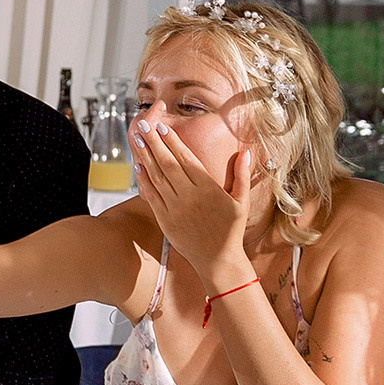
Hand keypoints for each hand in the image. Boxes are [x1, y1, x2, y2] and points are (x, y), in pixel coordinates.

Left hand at [133, 120, 256, 288]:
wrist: (218, 260)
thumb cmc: (231, 230)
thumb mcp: (241, 202)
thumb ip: (241, 175)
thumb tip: (246, 152)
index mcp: (208, 189)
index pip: (186, 159)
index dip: (172, 142)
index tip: (162, 127)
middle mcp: (190, 197)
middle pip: (167, 163)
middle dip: (153, 142)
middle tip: (143, 124)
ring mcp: (175, 209)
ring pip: (156, 177)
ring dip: (145, 156)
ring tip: (136, 139)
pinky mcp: (165, 221)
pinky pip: (152, 196)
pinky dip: (144, 180)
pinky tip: (138, 166)